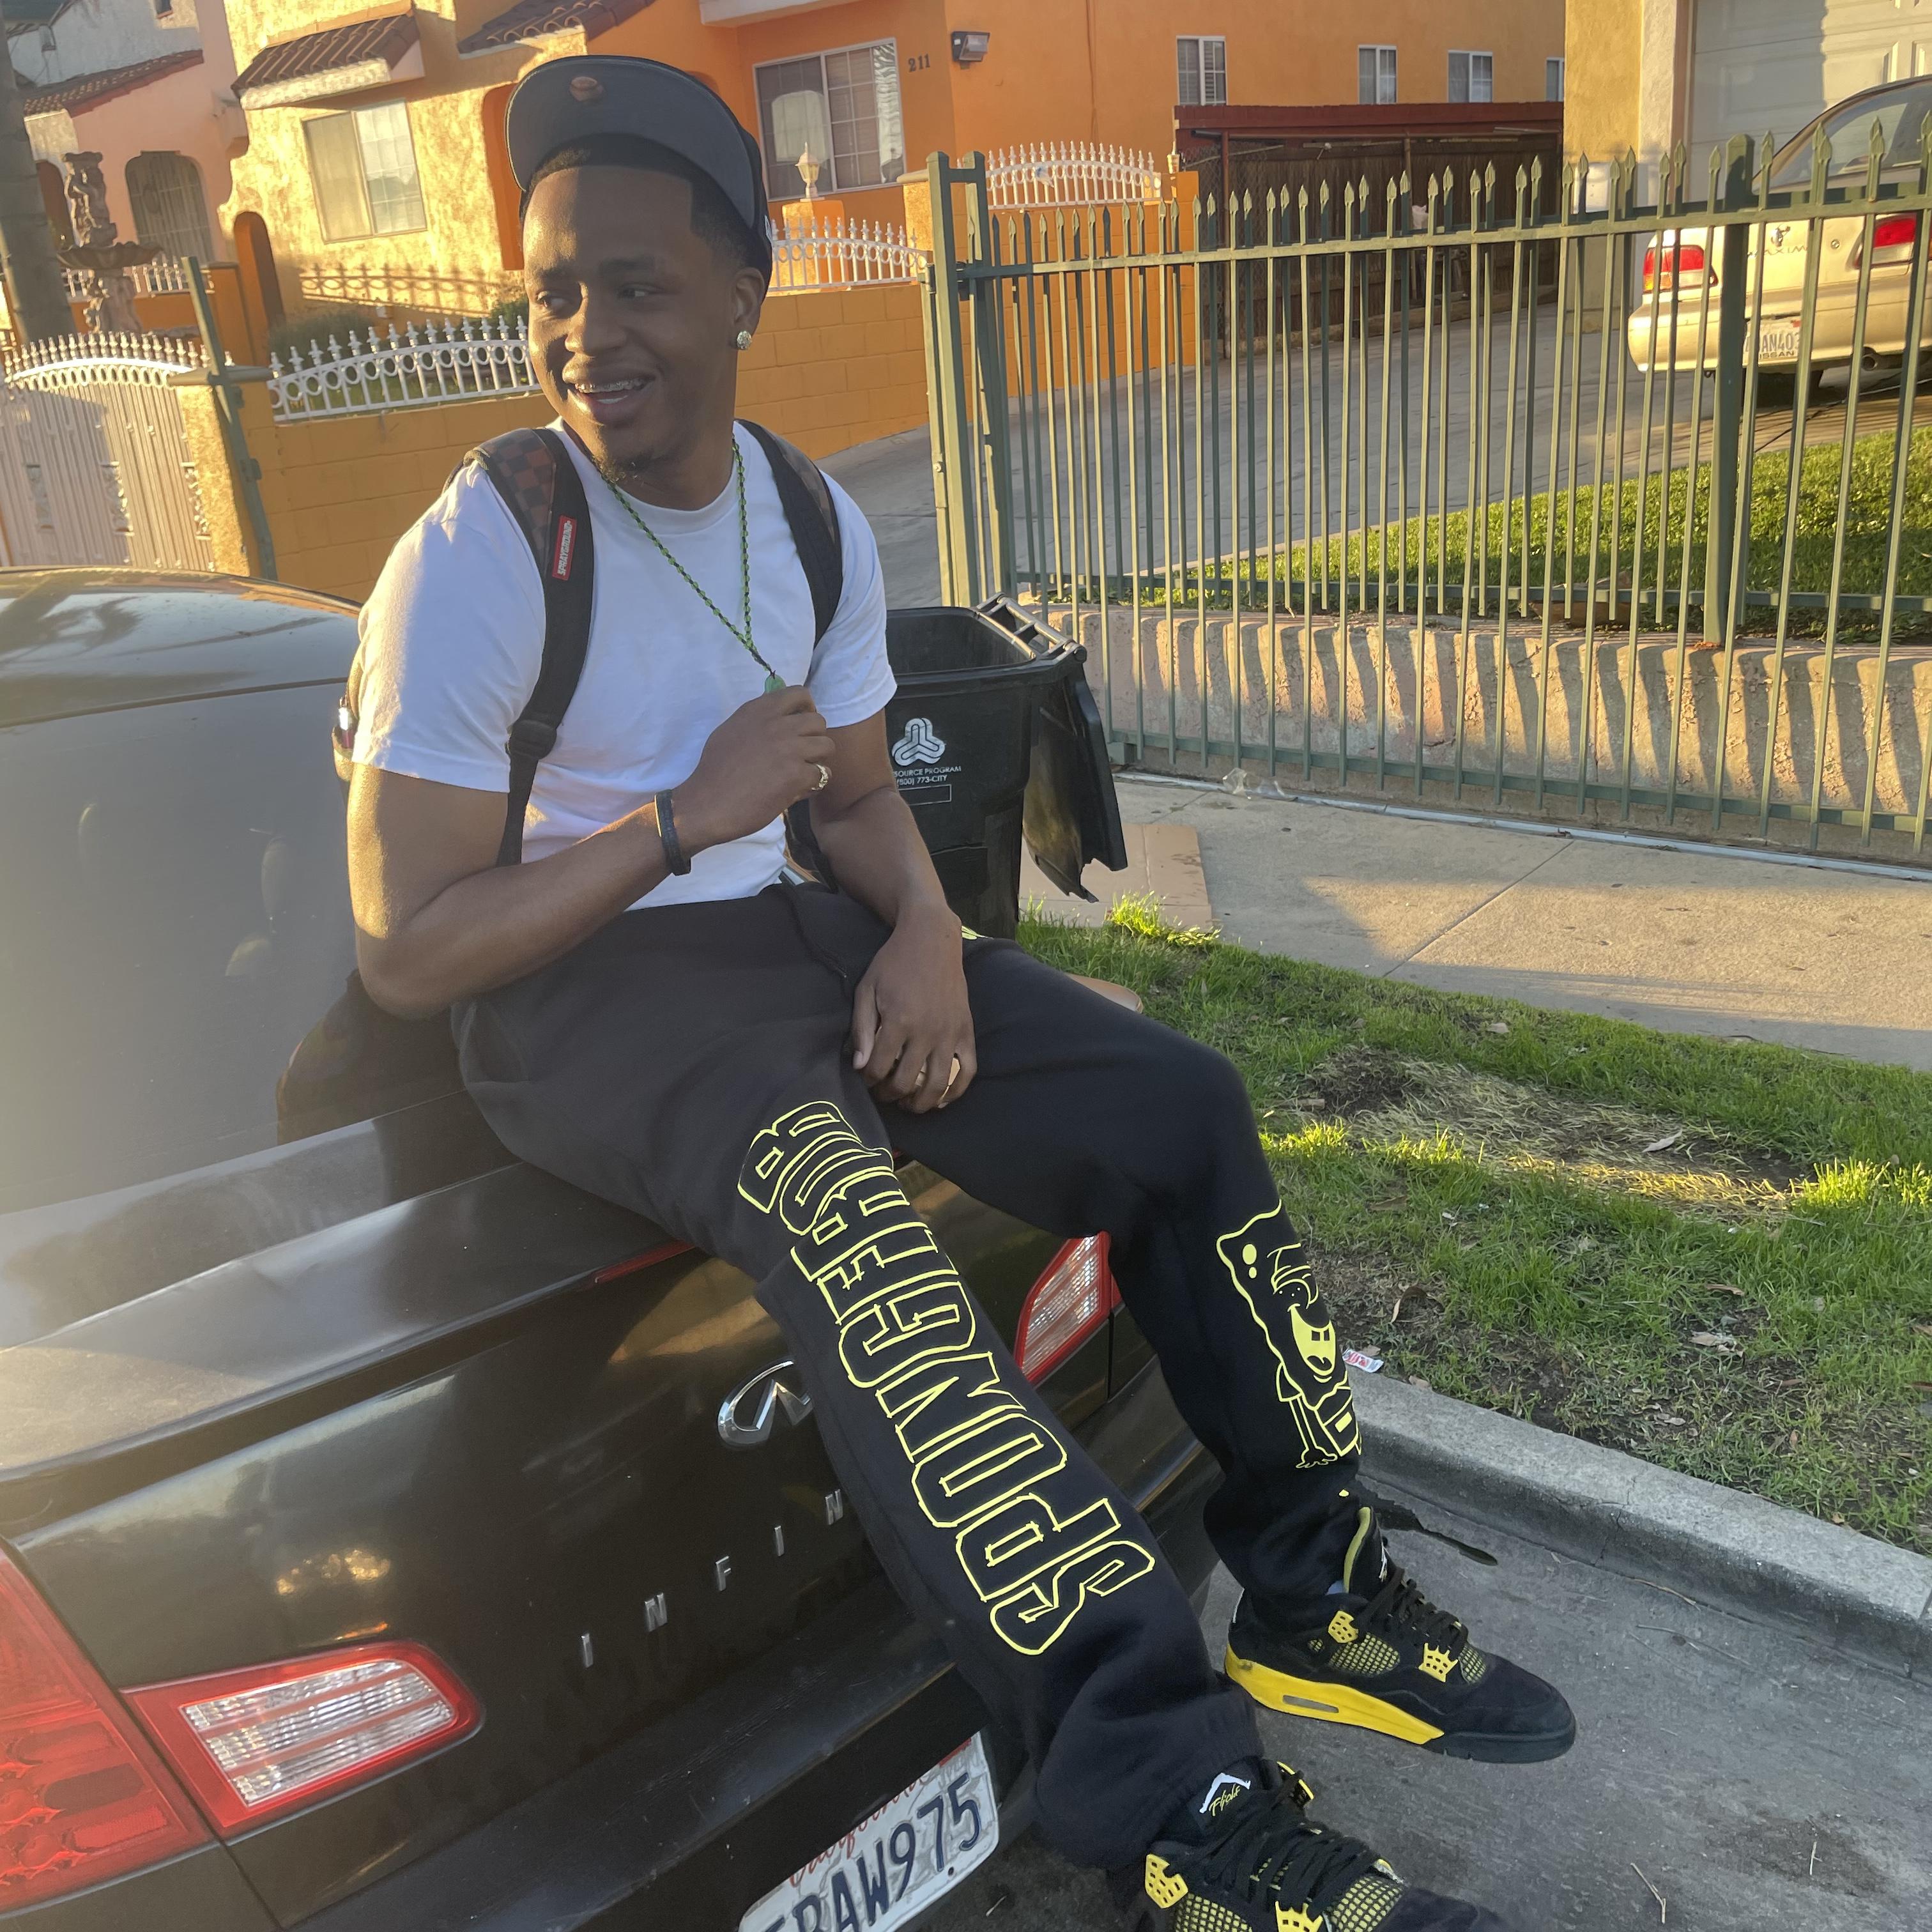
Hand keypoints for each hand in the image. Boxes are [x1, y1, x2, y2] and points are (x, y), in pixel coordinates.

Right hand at [672, 687, 833, 852]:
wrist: (707, 804)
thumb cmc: (714, 772)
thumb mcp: (730, 731)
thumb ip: (756, 721)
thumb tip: (778, 717)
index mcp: (758, 710)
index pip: (799, 693)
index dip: (807, 709)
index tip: (801, 725)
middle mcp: (776, 724)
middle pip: (818, 722)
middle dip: (815, 738)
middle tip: (804, 755)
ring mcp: (788, 748)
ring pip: (827, 746)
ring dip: (819, 761)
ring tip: (804, 773)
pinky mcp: (796, 774)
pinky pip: (822, 774)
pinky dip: (815, 784)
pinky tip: (799, 791)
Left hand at [850, 909, 976, 1113]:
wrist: (931, 938)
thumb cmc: (893, 963)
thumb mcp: (867, 989)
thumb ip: (861, 1029)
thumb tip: (859, 1066)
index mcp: (898, 1021)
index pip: (878, 1068)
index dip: (867, 1080)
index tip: (864, 1078)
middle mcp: (926, 1032)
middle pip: (906, 1082)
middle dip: (889, 1094)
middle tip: (882, 1092)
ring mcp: (950, 1033)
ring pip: (938, 1085)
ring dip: (921, 1103)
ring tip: (909, 1105)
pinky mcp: (967, 1031)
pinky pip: (968, 1071)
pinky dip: (956, 1091)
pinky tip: (942, 1099)